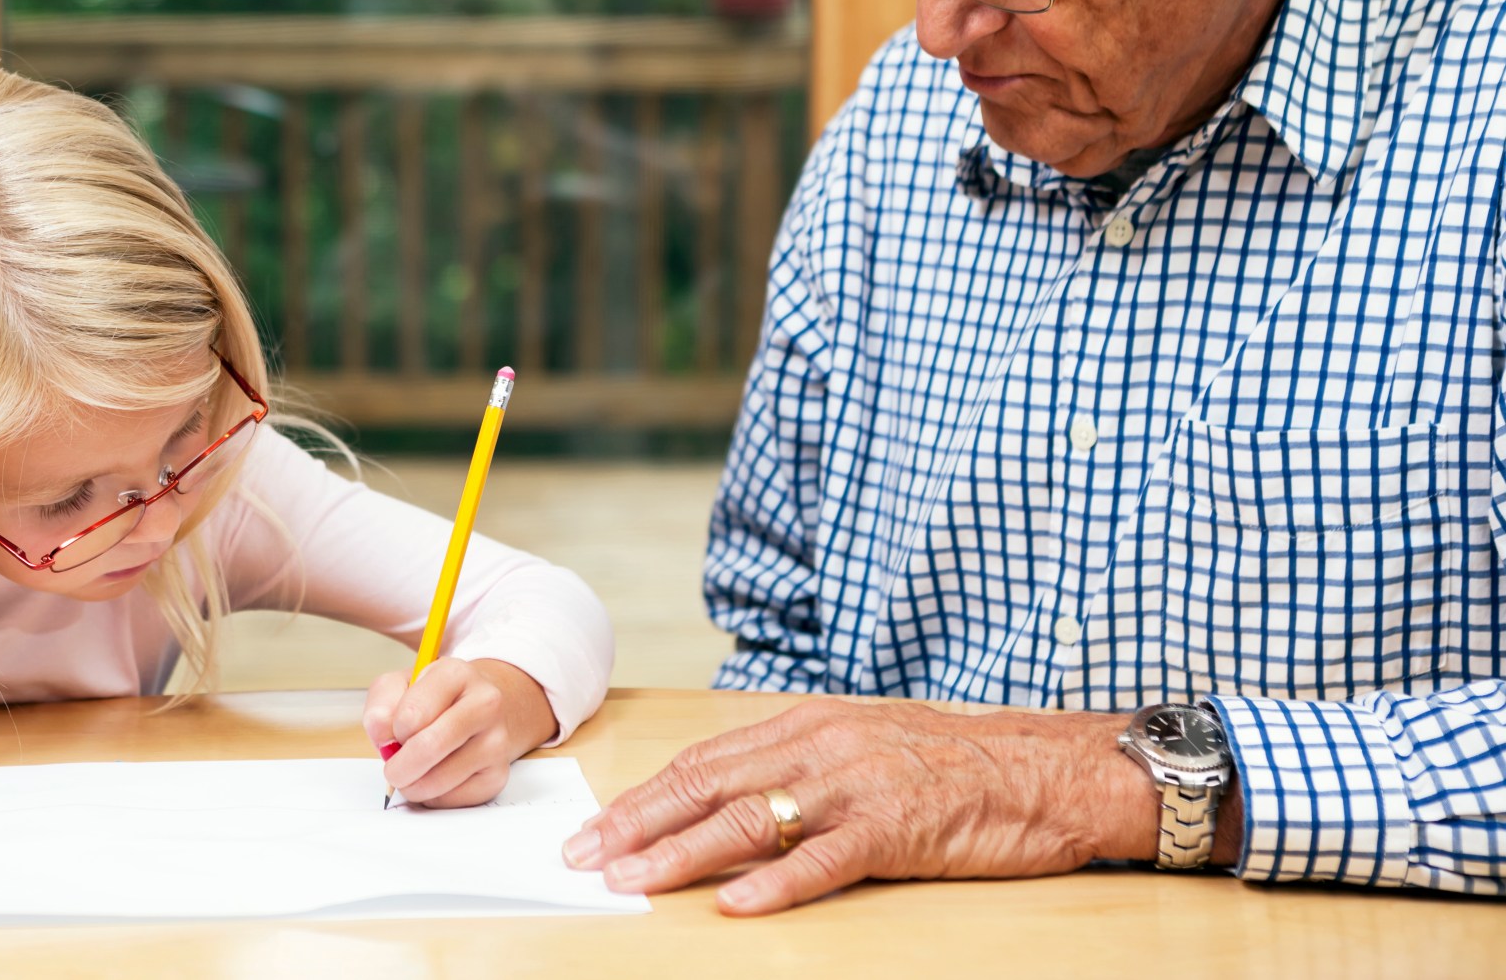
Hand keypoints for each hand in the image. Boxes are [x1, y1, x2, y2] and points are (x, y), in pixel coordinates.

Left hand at [362, 657, 558, 807]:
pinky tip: (436, 778)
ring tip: (413, 773)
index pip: (412, 715)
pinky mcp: (498, 775)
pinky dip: (434, 796)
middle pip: (430, 747)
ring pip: (440, 780)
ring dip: (414, 785)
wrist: (479, 710)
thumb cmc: (433, 700)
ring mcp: (496, 741)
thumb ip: (382, 704)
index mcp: (456, 674)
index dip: (394, 731)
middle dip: (399, 767)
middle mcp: (485, 704)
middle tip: (393, 770)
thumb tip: (383, 736)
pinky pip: (453, 799)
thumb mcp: (399, 686)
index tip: (397, 732)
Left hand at [560, 698, 1169, 914]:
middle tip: (588, 857)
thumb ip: (795, 765)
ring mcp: (856, 785)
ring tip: (634, 882)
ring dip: (681, 854)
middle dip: (639, 824)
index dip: (644, 796)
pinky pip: (824, 859)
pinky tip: (735, 906)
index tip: (596, 828)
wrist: (1042, 768)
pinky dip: (775, 885)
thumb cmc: (949, 762)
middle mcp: (820, 745)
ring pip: (749, 820)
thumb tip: (724, 797)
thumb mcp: (860, 744)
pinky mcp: (895, 828)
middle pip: (708, 786)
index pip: (704, 761)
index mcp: (806, 723)